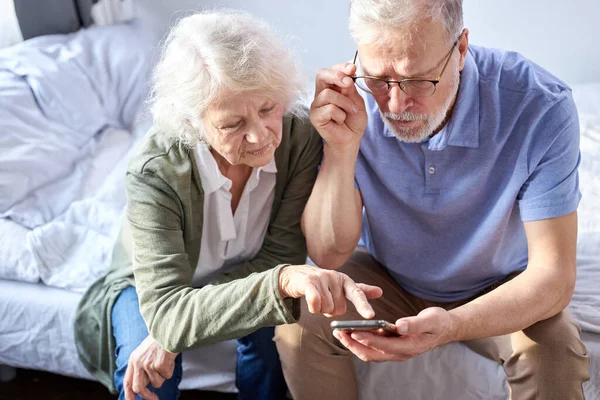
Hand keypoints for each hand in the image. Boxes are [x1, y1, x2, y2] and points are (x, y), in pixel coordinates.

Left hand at [123, 335, 178, 399]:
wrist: (170, 329)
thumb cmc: (160, 340)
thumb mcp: (145, 352)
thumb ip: (142, 367)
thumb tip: (145, 385)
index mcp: (133, 359)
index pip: (127, 382)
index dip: (128, 395)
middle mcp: (138, 363)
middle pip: (139, 388)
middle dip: (147, 396)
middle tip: (155, 399)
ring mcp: (148, 364)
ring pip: (157, 383)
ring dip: (163, 376)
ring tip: (166, 362)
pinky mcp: (159, 365)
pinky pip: (167, 376)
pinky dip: (170, 369)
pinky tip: (170, 359)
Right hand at [278, 264, 382, 318]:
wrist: (295, 276)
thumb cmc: (321, 284)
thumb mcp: (341, 286)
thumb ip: (359, 291)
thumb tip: (380, 292)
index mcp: (345, 280)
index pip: (357, 294)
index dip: (363, 305)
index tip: (370, 316)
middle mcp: (335, 277)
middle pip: (339, 309)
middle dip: (330, 310)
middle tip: (324, 299)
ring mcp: (321, 278)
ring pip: (327, 309)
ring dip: (320, 309)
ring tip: (316, 298)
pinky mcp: (308, 282)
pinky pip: (315, 303)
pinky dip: (313, 308)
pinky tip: (311, 302)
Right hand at [310, 63, 366, 150]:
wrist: (351, 139)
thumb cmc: (353, 121)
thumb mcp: (357, 101)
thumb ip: (351, 88)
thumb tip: (348, 73)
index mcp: (332, 87)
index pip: (331, 70)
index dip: (341, 67)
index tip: (352, 69)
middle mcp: (321, 93)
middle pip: (321, 75)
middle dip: (337, 76)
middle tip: (348, 84)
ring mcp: (316, 105)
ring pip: (328, 94)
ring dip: (344, 103)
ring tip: (349, 112)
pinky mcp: (314, 117)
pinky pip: (328, 109)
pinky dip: (340, 115)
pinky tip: (340, 121)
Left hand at [332, 307, 455, 361]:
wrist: (445, 328)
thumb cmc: (438, 322)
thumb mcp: (431, 320)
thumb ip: (415, 323)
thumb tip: (399, 325)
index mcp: (409, 347)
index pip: (384, 346)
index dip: (368, 340)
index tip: (353, 332)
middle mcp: (400, 353)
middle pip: (372, 354)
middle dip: (354, 344)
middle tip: (338, 332)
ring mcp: (396, 352)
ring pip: (371, 353)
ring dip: (354, 344)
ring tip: (340, 332)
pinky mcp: (393, 347)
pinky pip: (374, 348)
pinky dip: (362, 341)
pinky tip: (352, 331)